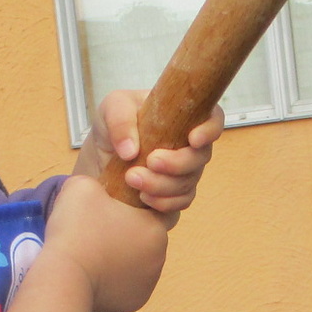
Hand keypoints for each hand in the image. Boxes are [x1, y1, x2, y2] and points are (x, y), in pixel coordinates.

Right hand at [43, 174, 170, 311]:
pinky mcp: (135, 301)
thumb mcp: (83, 186)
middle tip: (95, 231)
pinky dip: (114, 278)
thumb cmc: (76, 228)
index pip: (149, 209)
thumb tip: (98, 188)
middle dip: (124, 233)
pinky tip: (95, 272)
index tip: (106, 208)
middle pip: (142, 237)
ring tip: (93, 252)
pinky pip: (127, 283)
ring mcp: (149, 282)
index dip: (127, 205)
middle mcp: (160, 256)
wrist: (63, 276)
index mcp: (155, 226)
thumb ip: (98, 181)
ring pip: (136, 261)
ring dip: (120, 256)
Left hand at [76, 90, 224, 217]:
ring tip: (132, 178)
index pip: (212, 119)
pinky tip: (142, 197)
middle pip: (201, 157)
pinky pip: (180, 203)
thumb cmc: (111, 125)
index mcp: (182, 117)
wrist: (100, 157)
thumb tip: (131, 151)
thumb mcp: (110, 109)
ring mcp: (183, 172)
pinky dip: (163, 202)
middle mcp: (187, 145)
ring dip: (163, 184)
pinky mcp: (173, 194)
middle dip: (178, 163)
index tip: (193, 139)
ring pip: (189, 182)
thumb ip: (120, 121)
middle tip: (150, 161)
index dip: (210, 130)